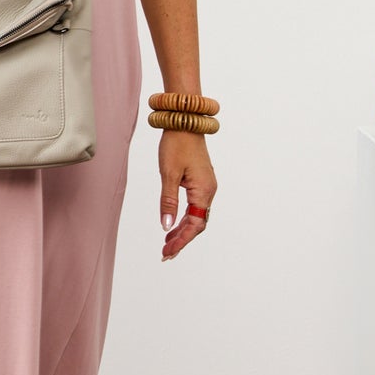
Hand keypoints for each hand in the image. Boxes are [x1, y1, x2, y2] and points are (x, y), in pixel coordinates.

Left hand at [158, 129, 215, 260]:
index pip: (194, 224)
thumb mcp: (168, 173)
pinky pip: (195, 206)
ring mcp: (206, 186)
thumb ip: (168, 201)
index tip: (168, 252)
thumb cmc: (176, 144)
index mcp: (203, 190)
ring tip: (167, 243)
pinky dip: (184, 218)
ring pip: (196, 216)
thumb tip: (166, 225)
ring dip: (182, 230)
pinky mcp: (201, 181)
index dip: (182, 240)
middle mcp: (209, 191)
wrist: (184, 121)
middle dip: (181, 239)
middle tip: (165, 253)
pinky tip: (173, 224)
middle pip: (197, 223)